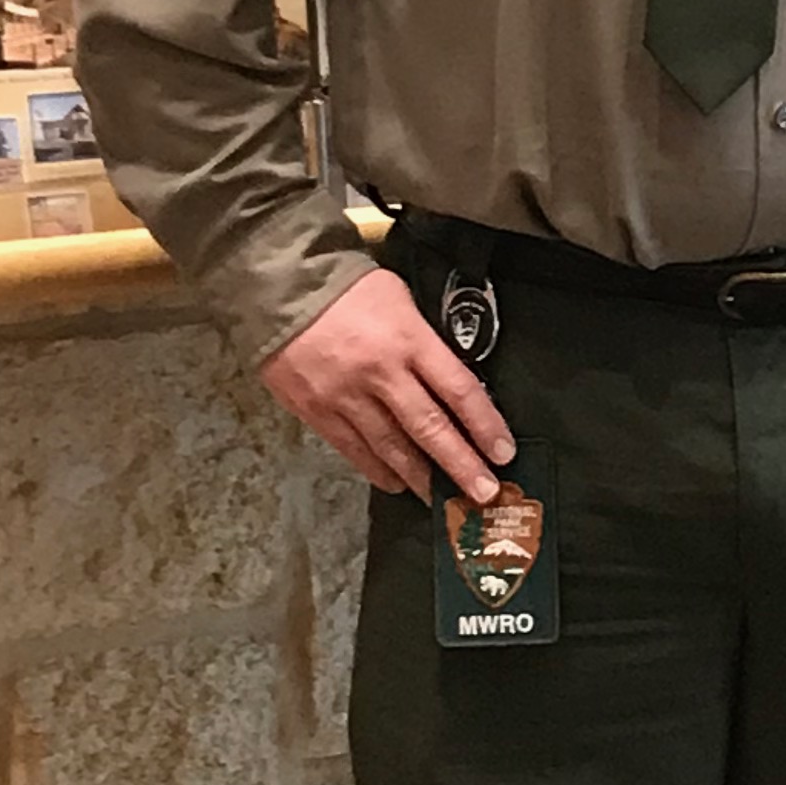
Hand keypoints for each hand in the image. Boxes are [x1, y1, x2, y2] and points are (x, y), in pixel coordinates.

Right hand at [262, 266, 513, 502]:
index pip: (459, 390)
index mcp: (409, 340)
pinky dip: (378, 470)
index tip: (503, 452)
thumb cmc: (348, 288)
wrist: (281, 287)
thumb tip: (447, 383)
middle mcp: (381, 373)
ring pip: (392, 447)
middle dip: (461, 465)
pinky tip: (397, 483)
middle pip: (430, 428)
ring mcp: (346, 396)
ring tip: (443, 498)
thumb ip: (424, 343)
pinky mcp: (316, 411)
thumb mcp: (402, 301)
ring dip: (422, 477)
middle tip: (484, 493)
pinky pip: (354, 450)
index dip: (485, 425)